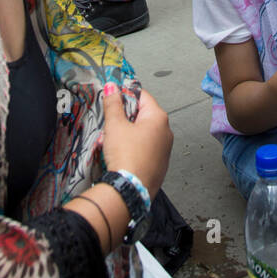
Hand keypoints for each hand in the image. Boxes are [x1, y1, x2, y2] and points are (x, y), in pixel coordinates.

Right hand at [102, 84, 172, 198]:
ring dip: (126, 135)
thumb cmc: (126, 155)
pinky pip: (145, 149)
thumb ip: (113, 104)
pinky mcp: (160, 164)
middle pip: (142, 115)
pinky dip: (133, 149)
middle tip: (110, 126)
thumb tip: (111, 87)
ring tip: (112, 143)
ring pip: (142, 134)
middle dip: (123, 119)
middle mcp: (166, 132)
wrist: (131, 190)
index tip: (112, 99)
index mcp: (158, 118)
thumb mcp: (115, 125)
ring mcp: (165, 149)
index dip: (125, 96)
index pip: (142, 96)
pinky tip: (121, 156)